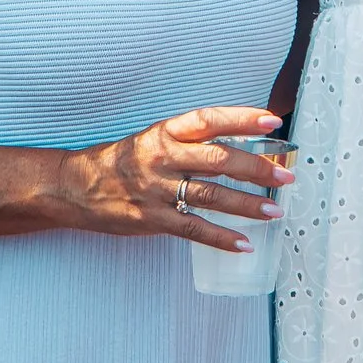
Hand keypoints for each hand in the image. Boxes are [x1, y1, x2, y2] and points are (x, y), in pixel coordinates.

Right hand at [53, 106, 286, 249]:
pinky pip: (192, 228)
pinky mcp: (152, 218)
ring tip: (275, 211)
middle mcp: (163, 157)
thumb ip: (193, 142)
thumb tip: (242, 146)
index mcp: (165, 132)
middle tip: (286, 176)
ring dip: (246, 205)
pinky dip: (220, 237)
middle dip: (256, 168)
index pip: (209, 120)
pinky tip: (243, 243)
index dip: (242, 119)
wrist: (77, 186)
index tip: (273, 122)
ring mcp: (157, 189)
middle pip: (217, 159)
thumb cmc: (125, 161)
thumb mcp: (155, 139)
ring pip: (210, 195)